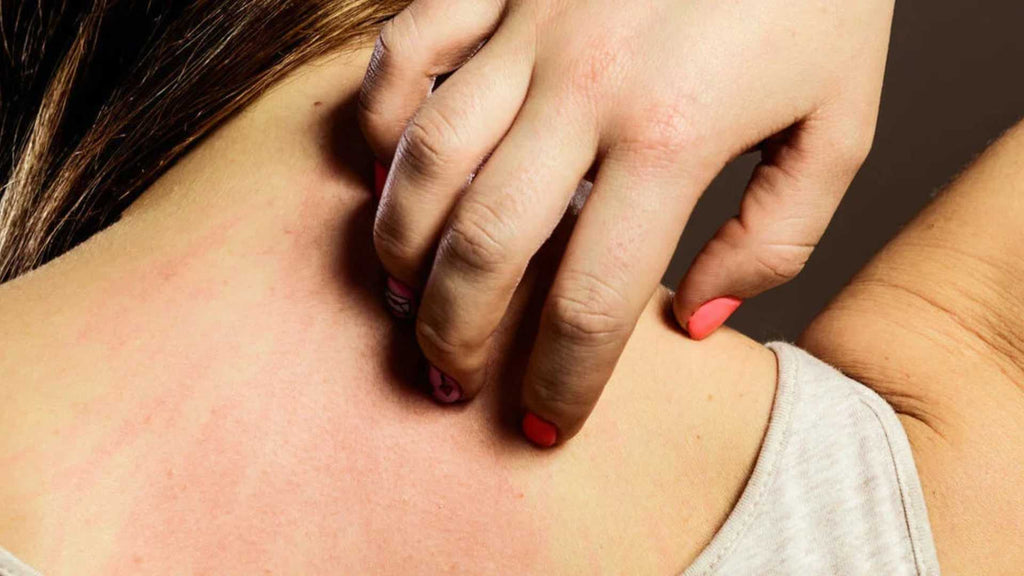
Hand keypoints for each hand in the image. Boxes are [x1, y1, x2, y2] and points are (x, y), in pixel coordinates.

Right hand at [360, 0, 893, 445]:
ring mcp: (529, 24)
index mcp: (673, 134)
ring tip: (407, 299)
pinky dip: (381, 116)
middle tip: (450, 380)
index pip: (591, 302)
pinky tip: (390, 168)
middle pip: (483, 245)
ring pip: (425, 157)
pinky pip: (406, 50)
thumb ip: (777, 238)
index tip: (544, 425)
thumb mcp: (838, 124)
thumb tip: (695, 320)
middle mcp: (584, 83)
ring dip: (401, 246)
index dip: (559, 384)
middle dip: (455, 335)